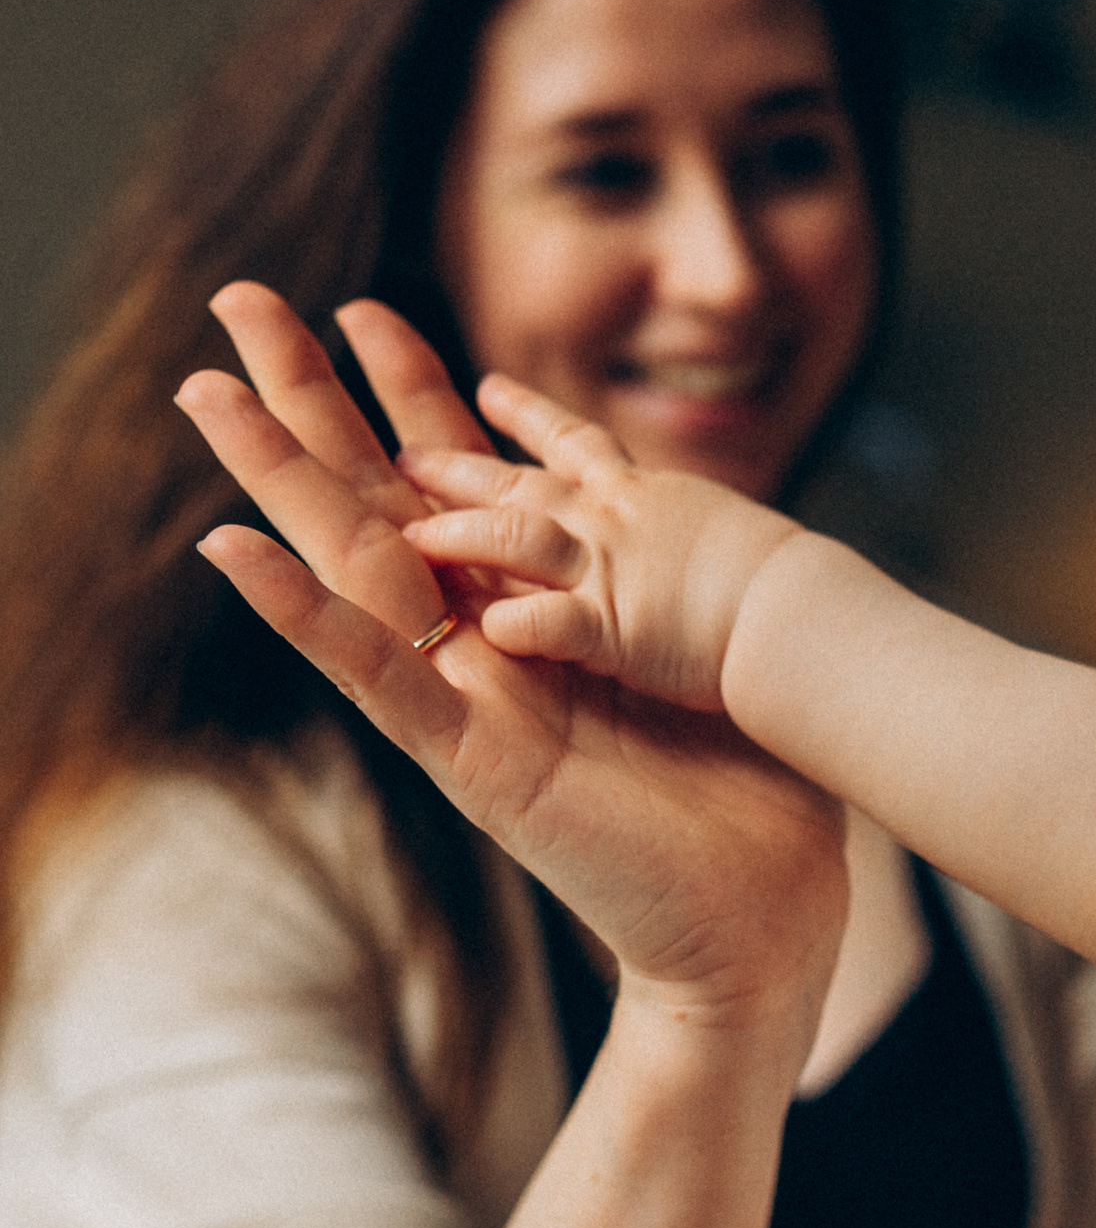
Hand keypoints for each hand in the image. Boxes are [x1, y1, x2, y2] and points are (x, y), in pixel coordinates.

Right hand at [178, 283, 845, 1044]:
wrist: (760, 928)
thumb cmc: (748, 803)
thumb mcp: (702, 663)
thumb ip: (667, 595)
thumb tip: (697, 523)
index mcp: (538, 619)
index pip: (457, 483)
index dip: (412, 395)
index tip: (366, 307)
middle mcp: (485, 648)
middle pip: (382, 497)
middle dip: (315, 400)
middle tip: (241, 298)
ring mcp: (469, 701)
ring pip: (353, 565)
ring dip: (277, 476)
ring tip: (202, 391)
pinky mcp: (471, 759)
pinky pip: (376, 673)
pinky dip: (304, 611)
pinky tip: (234, 550)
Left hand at [397, 372, 802, 714]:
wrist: (816, 611)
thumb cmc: (800, 589)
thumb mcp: (738, 542)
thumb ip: (702, 541)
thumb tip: (715, 545)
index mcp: (647, 500)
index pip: (578, 442)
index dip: (528, 414)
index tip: (486, 387)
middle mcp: (618, 523)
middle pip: (520, 481)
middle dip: (456, 467)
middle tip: (403, 454)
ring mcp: (610, 570)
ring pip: (514, 535)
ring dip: (458, 532)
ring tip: (412, 534)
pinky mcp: (613, 627)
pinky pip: (546, 620)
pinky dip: (513, 621)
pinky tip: (481, 626)